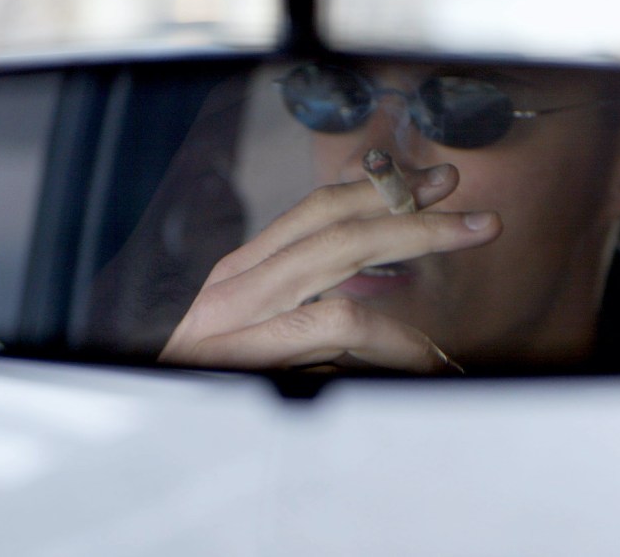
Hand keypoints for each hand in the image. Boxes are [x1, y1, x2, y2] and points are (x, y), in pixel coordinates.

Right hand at [158, 164, 501, 372]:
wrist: (149, 435)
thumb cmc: (212, 396)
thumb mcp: (260, 343)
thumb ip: (305, 315)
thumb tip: (368, 309)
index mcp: (243, 271)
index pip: (316, 210)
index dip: (376, 189)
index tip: (426, 184)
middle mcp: (239, 279)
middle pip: (334, 215)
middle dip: (407, 198)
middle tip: (461, 192)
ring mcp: (240, 310)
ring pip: (343, 250)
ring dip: (417, 234)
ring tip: (471, 233)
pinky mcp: (248, 348)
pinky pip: (339, 321)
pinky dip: (397, 336)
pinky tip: (430, 354)